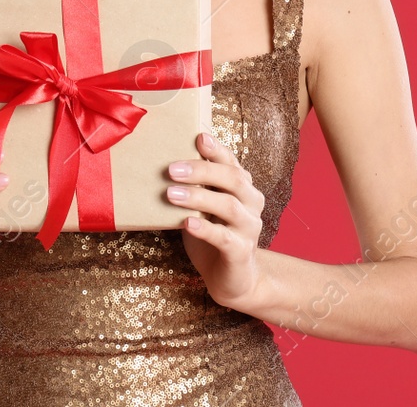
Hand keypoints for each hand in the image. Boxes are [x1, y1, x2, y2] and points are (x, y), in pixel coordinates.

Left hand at [168, 132, 267, 309]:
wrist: (233, 280)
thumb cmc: (213, 238)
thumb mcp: (204, 209)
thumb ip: (196, 188)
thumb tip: (164, 165)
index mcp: (244, 189)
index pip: (233, 163)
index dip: (217, 150)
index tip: (198, 137)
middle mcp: (252, 204)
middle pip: (233, 179)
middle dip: (202, 170)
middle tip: (172, 169)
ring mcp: (249, 228)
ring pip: (228, 206)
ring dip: (198, 197)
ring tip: (171, 194)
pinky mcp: (241, 252)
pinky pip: (224, 237)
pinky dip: (205, 228)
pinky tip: (188, 223)